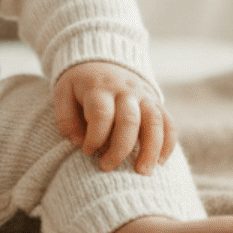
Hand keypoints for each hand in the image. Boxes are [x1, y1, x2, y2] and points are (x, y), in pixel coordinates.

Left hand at [51, 61, 175, 175]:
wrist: (103, 59)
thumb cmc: (80, 84)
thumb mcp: (63, 93)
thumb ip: (65, 118)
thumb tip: (78, 142)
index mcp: (99, 88)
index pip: (101, 114)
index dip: (95, 137)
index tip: (87, 152)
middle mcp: (125, 91)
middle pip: (129, 120)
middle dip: (119, 149)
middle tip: (106, 167)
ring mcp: (144, 96)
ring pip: (154, 122)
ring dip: (150, 150)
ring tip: (143, 173)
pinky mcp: (156, 102)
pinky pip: (169, 123)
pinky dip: (168, 144)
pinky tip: (160, 163)